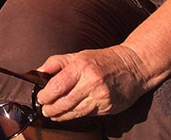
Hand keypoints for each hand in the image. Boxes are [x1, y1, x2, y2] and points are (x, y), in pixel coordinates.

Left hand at [35, 45, 151, 120]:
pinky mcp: (109, 107)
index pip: (57, 86)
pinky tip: (70, 114)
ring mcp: (102, 97)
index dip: (45, 96)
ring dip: (62, 116)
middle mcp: (91, 82)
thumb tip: (37, 72)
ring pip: (76, 112)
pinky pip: (88, 114)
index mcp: (81, 67)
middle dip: (51, 109)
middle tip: (45, 110)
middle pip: (65, 102)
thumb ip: (56, 63)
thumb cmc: (102, 60)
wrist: (133, 67)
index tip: (40, 98)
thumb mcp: (77, 55)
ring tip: (53, 115)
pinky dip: (76, 115)